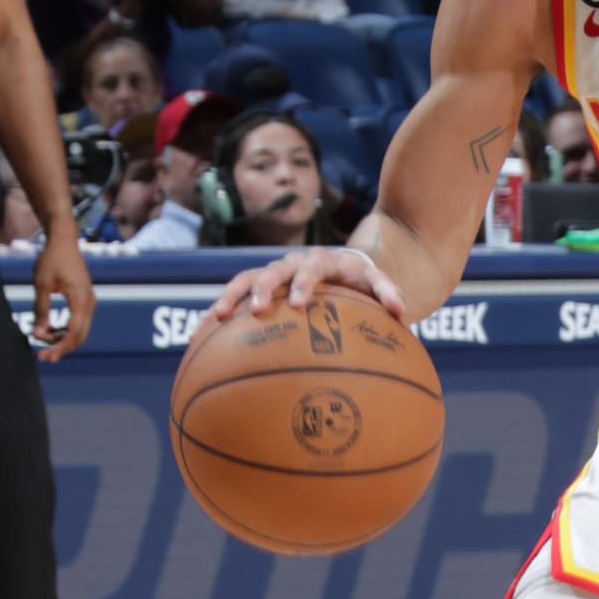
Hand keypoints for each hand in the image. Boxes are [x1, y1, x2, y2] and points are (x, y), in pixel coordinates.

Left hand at [31, 228, 94, 360]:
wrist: (64, 240)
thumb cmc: (52, 259)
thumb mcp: (42, 284)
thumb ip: (41, 310)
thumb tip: (38, 333)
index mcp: (81, 299)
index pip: (73, 332)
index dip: (60, 347)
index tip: (45, 356)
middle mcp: (89, 302)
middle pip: (80, 336)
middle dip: (61, 347)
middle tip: (42, 356)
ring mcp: (89, 301)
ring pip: (80, 330)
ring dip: (62, 339)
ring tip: (41, 339)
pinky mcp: (85, 299)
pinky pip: (79, 322)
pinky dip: (65, 330)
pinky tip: (50, 331)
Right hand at [213, 246, 407, 324]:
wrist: (345, 265)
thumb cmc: (362, 280)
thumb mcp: (378, 282)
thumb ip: (388, 292)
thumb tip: (401, 311)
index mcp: (322, 261)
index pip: (312, 268)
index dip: (305, 284)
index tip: (299, 304)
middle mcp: (293, 263)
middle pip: (273, 270)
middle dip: (263, 288)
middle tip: (255, 310)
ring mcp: (273, 273)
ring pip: (246, 279)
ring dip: (230, 296)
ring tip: (214, 318)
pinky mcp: (258, 286)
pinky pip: (233, 297)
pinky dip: (216, 314)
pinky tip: (198, 338)